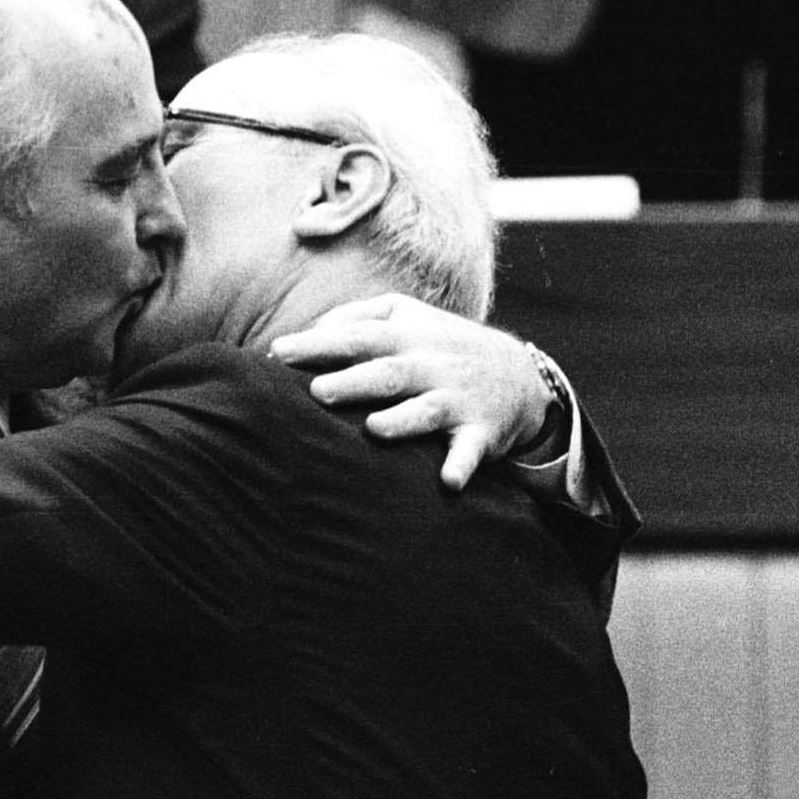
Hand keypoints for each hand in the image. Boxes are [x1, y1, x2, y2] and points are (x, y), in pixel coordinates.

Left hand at [270, 293, 550, 490]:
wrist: (519, 376)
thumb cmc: (441, 347)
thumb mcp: (407, 317)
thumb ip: (356, 317)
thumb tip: (305, 333)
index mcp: (405, 336)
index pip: (357, 337)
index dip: (318, 345)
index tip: (278, 353)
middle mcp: (429, 366)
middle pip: (387, 373)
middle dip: (354, 381)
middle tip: (318, 391)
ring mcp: (456, 399)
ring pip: (426, 410)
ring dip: (401, 421)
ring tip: (373, 428)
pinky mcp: (480, 432)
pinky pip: (470, 451)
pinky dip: (461, 465)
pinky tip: (448, 481)